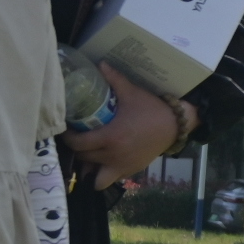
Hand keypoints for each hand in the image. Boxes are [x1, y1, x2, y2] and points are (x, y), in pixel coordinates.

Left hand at [62, 64, 182, 181]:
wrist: (176, 125)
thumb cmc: (152, 109)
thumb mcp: (133, 93)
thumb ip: (115, 79)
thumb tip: (100, 64)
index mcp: (111, 137)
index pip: (78, 143)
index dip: (68, 138)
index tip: (67, 130)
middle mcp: (113, 155)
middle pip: (83, 157)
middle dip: (77, 148)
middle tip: (77, 138)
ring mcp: (122, 165)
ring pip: (92, 174)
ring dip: (88, 166)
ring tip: (88, 155)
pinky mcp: (130, 170)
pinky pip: (109, 179)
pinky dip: (102, 174)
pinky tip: (103, 163)